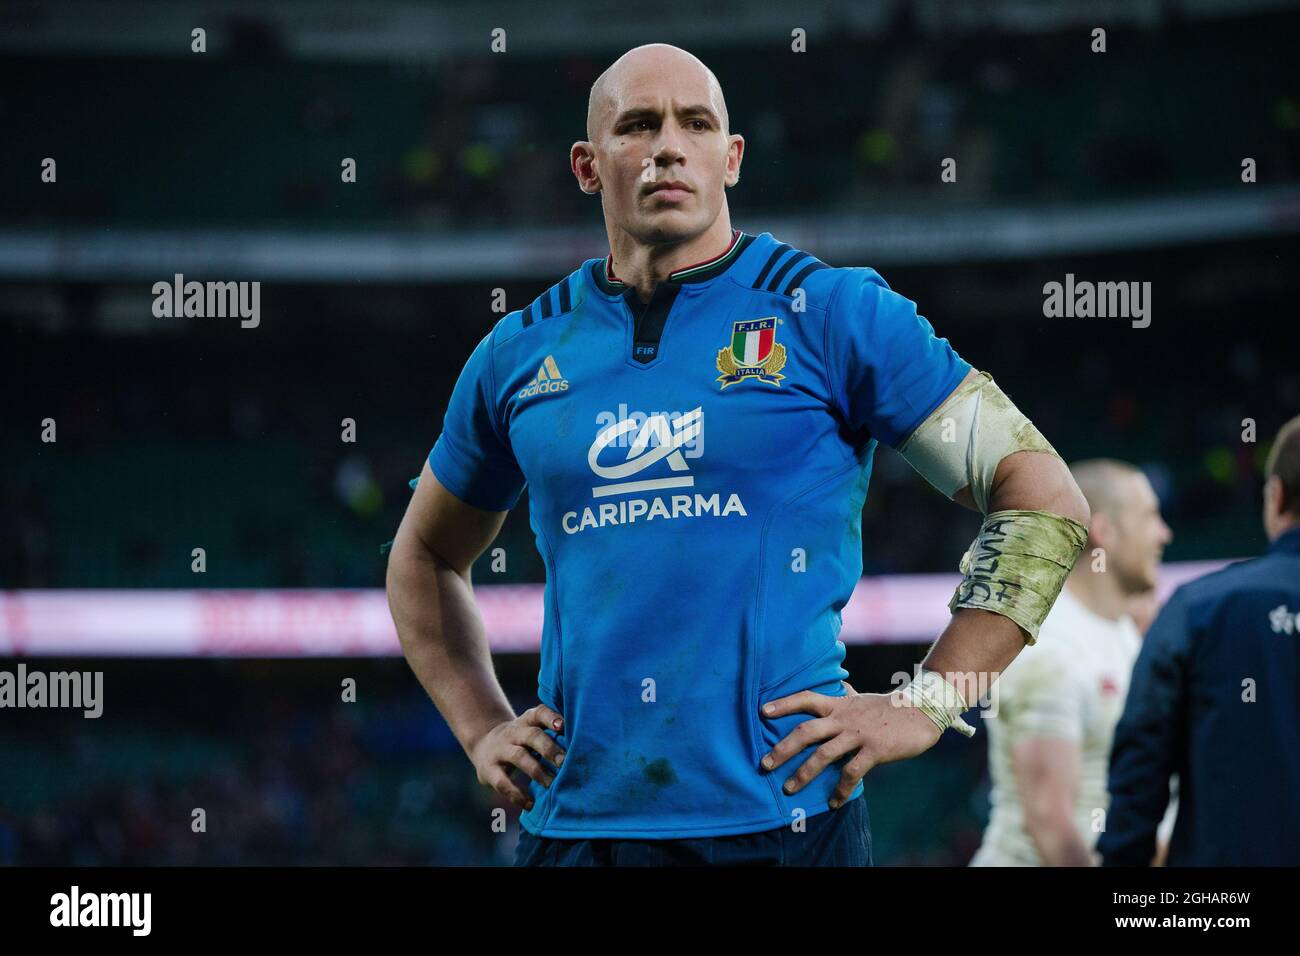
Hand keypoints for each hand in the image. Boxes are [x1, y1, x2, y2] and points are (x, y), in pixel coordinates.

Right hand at [468, 704, 566, 810]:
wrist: (483, 745)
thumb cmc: (520, 740)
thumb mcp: (531, 730)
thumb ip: (551, 735)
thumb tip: (586, 750)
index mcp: (527, 721)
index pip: (539, 713)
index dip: (551, 717)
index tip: (563, 725)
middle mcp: (513, 732)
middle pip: (532, 735)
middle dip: (549, 749)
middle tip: (565, 763)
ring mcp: (500, 750)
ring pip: (518, 757)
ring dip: (537, 771)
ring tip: (551, 784)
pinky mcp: (489, 770)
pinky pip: (502, 782)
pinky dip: (516, 794)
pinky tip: (530, 803)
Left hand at [760, 682, 941, 807]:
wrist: (921, 712)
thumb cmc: (889, 708)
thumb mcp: (862, 699)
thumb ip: (846, 696)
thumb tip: (839, 687)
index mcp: (839, 705)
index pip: (806, 698)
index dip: (784, 704)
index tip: (762, 711)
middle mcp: (844, 718)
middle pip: (806, 731)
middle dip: (782, 748)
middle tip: (764, 764)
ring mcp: (858, 734)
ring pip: (823, 754)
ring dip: (803, 773)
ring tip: (789, 788)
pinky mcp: (875, 750)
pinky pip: (852, 772)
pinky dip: (840, 789)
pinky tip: (833, 802)